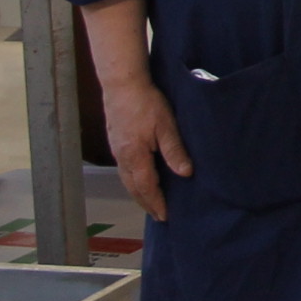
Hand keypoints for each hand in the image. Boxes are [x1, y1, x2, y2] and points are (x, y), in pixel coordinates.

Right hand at [100, 76, 193, 220]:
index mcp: (135, 156)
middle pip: (133, 188)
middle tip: (158, 216)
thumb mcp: (166, 125)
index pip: (147, 187)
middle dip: (146, 203)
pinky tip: (139, 178)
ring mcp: (117, 150)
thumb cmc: (146, 102)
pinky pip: (124, 169)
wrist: (122, 84)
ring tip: (150, 202)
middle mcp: (122, 157)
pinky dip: (132, 180)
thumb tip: (185, 173)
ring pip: (126, 179)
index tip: (165, 216)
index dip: (156, 203)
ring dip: (138, 193)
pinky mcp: (116, 142)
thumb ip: (175, 150)